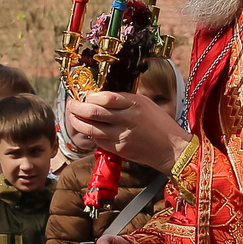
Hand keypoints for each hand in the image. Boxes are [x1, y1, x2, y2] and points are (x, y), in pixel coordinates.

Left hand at [66, 90, 183, 174]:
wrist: (171, 148)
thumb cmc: (159, 123)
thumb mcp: (145, 104)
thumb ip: (125, 100)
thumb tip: (101, 96)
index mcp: (135, 104)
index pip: (106, 97)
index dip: (90, 96)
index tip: (84, 94)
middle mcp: (127, 119)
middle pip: (94, 112)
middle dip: (77, 108)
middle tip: (71, 104)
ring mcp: (122, 136)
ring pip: (92, 128)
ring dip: (78, 122)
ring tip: (73, 117)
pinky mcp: (120, 149)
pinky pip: (99, 141)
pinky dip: (90, 134)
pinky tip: (87, 129)